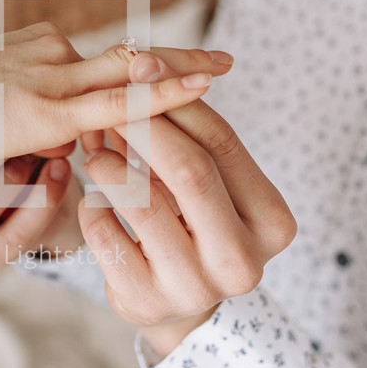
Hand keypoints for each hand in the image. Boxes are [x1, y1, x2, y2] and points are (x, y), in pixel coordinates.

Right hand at [0, 22, 226, 166]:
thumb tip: (51, 141)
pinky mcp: (48, 110)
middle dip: (173, 57)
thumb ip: (20, 117)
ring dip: (179, 69)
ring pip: (130, 72)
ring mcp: (50, 78)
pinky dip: (161, 96)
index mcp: (30, 51)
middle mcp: (47, 53)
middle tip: (216, 57)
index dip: (134, 67)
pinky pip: (117, 104)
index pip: (97, 60)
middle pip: (124, 57)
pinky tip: (199, 86)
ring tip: (223, 66)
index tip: (166, 66)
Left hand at [77, 55, 296, 358]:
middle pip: (190, 170)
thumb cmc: (191, 224)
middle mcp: (243, 261)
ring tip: (96, 151)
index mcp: (272, 221)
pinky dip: (93, 204)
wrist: (173, 300)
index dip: (177, 99)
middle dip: (144, 126)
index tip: (142, 67)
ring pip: (143, 202)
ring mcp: (195, 288)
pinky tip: (96, 198)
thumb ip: (187, 133)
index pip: (223, 142)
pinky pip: (106, 234)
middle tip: (110, 103)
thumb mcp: (205, 183)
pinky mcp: (146, 302)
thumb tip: (144, 64)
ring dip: (110, 165)